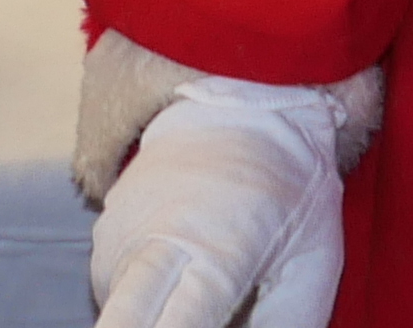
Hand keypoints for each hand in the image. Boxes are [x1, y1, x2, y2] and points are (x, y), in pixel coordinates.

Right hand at [93, 82, 346, 327]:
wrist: (241, 106)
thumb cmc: (290, 194)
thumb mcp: (311, 268)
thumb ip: (282, 327)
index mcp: (213, 253)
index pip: (175, 326)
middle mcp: (149, 245)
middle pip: (121, 324)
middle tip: (206, 312)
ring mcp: (117, 238)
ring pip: (124, 318)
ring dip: (161, 321)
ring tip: (217, 296)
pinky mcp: (101, 236)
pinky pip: (120, 295)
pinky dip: (150, 306)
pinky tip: (188, 280)